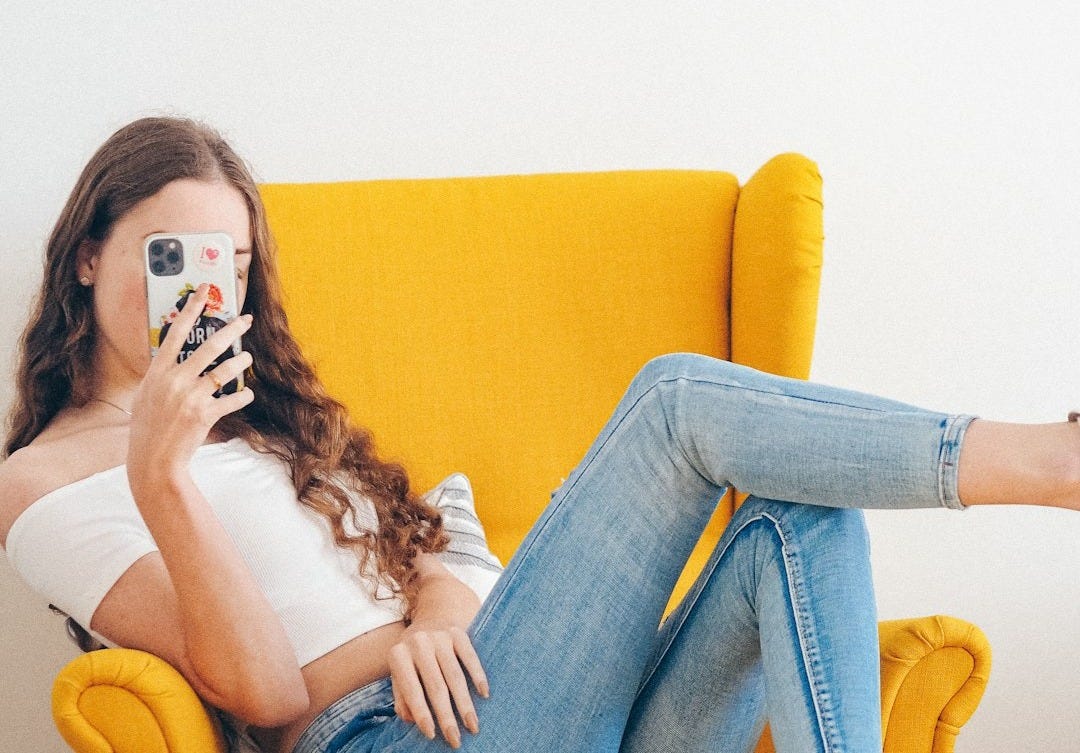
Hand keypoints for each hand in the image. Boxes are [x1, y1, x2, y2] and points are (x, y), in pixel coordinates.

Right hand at [127, 283, 253, 494]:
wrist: (153, 460)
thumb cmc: (148, 427)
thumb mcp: (146, 395)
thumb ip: (160, 374)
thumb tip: (169, 356)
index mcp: (158, 372)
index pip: (176, 333)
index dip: (192, 310)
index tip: (204, 292)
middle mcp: (175, 380)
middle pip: (208, 346)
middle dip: (231, 330)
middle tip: (245, 320)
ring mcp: (190, 397)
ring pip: (225, 370)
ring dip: (241, 362)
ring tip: (247, 358)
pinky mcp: (205, 414)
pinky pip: (233, 398)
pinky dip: (243, 395)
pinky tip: (247, 394)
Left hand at [389, 618, 488, 748]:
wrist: (430, 617)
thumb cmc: (413, 656)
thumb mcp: (400, 673)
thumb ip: (402, 696)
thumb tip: (412, 720)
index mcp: (398, 655)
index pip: (411, 690)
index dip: (422, 714)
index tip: (432, 735)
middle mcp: (418, 643)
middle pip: (436, 687)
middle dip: (447, 716)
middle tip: (455, 739)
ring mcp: (439, 636)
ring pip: (455, 676)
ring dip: (465, 704)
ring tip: (472, 726)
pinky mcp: (458, 633)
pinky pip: (470, 657)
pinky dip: (478, 676)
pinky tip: (484, 695)